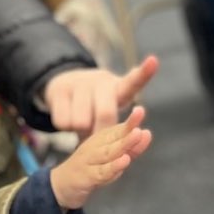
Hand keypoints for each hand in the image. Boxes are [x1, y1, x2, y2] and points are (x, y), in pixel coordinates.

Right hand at [42, 56, 159, 134]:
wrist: (65, 86)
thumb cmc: (96, 106)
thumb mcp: (111, 112)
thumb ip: (122, 130)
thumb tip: (124, 153)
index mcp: (119, 87)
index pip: (134, 80)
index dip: (144, 72)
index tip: (153, 60)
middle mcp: (101, 81)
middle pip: (105, 114)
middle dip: (102, 133)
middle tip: (98, 138)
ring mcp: (79, 83)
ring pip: (81, 122)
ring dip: (81, 131)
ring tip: (84, 123)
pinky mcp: (59, 90)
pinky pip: (63, 122)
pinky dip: (66, 128)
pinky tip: (69, 118)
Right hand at [49, 105, 151, 209]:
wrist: (60, 184)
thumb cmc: (89, 167)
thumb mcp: (110, 156)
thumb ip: (129, 148)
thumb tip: (146, 133)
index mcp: (102, 139)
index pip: (119, 129)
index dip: (131, 120)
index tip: (140, 110)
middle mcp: (96, 146)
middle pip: (114, 138)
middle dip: (129, 128)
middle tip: (139, 117)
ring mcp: (90, 161)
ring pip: (108, 152)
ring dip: (123, 143)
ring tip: (136, 135)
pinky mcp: (86, 177)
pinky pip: (101, 172)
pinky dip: (113, 167)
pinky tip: (124, 161)